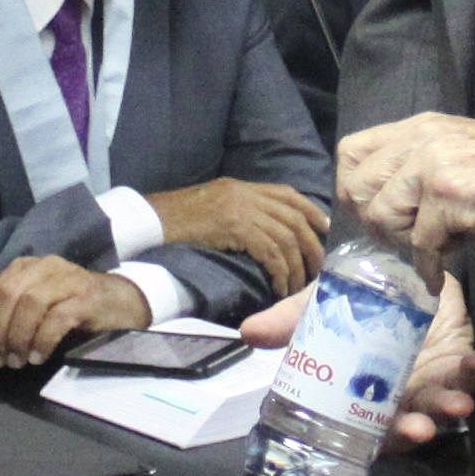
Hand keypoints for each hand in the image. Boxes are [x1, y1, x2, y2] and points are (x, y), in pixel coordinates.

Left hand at [0, 255, 146, 368]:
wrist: (122, 303)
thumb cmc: (72, 308)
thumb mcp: (37, 306)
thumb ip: (11, 315)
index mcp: (25, 268)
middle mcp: (44, 267)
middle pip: (6, 296)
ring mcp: (68, 280)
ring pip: (30, 303)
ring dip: (17, 337)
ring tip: (17, 362)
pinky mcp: (88, 298)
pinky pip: (58, 317)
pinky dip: (42, 340)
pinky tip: (38, 358)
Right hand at [149, 178, 327, 292]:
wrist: (149, 221)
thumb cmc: (174, 219)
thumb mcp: (211, 205)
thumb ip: (238, 211)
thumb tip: (261, 230)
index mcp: (242, 187)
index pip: (289, 194)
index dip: (312, 212)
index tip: (325, 231)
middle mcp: (246, 194)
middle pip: (294, 217)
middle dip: (312, 245)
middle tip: (318, 269)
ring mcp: (242, 209)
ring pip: (286, 238)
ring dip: (296, 266)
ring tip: (298, 287)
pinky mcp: (235, 228)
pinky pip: (270, 252)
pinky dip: (280, 272)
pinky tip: (279, 288)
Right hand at [242, 272, 474, 475]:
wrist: (401, 270)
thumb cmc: (355, 304)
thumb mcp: (317, 309)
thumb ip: (288, 322)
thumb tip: (247, 333)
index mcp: (349, 407)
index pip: (345, 460)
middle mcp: (386, 408)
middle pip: (395, 437)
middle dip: (407, 437)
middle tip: (417, 432)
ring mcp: (422, 390)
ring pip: (434, 411)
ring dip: (444, 409)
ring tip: (456, 406)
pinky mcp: (452, 366)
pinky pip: (465, 377)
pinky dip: (472, 373)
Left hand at [338, 113, 474, 256]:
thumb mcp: (460, 157)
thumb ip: (421, 169)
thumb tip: (386, 206)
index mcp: (419, 128)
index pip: (352, 152)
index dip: (357, 189)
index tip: (381, 216)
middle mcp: (420, 138)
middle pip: (357, 186)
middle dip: (376, 222)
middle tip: (408, 238)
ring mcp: (432, 164)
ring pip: (381, 215)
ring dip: (403, 242)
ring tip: (437, 246)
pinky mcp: (448, 194)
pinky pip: (418, 243)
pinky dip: (428, 267)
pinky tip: (441, 274)